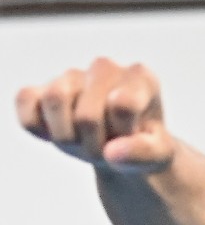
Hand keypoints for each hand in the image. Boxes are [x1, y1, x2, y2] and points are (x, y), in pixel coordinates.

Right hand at [15, 58, 174, 173]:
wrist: (124, 144)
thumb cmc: (144, 143)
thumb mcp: (159, 155)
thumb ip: (145, 153)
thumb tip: (113, 153)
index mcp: (142, 78)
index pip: (122, 105)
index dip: (123, 133)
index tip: (133, 137)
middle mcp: (106, 68)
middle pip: (86, 116)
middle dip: (95, 146)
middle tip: (109, 147)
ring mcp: (72, 75)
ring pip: (54, 100)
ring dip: (67, 137)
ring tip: (86, 141)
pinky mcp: (42, 87)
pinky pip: (26, 101)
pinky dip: (39, 127)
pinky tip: (60, 133)